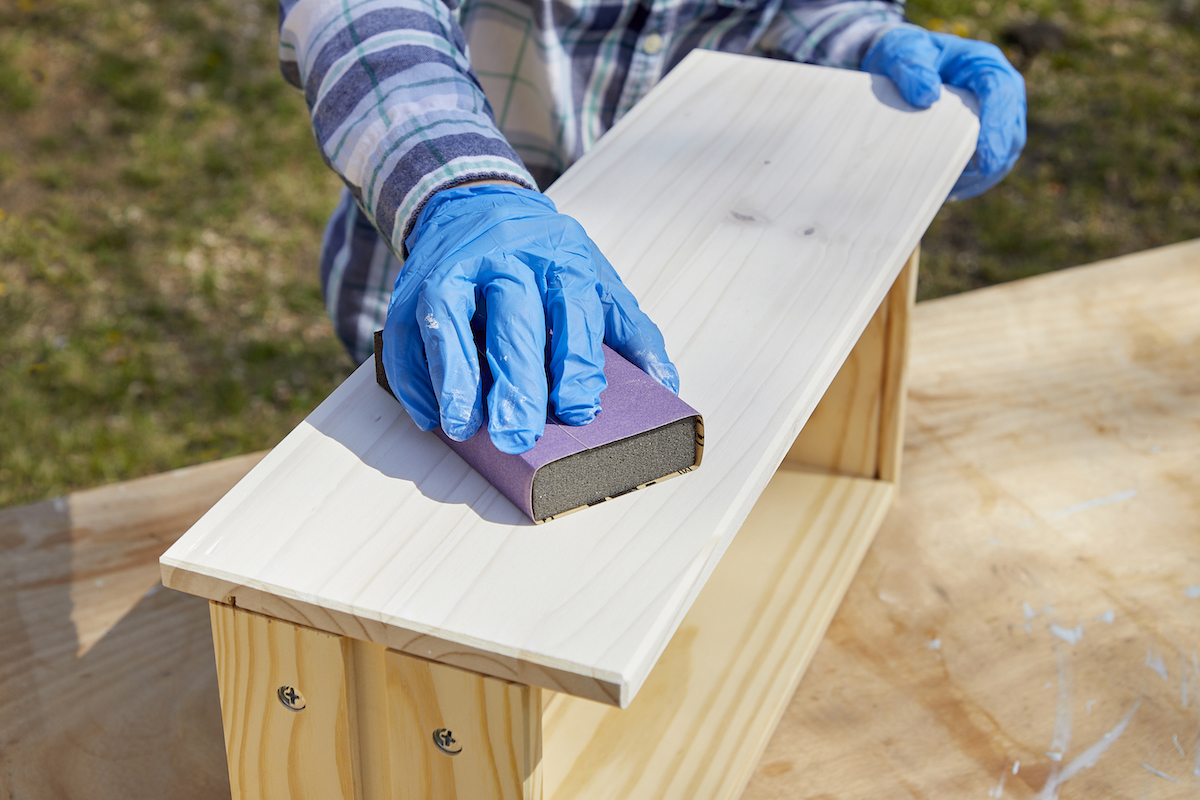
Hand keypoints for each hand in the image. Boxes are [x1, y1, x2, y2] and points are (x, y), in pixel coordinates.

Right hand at [382, 184, 678, 453]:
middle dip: (516, 380)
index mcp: (560, 257)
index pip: (572, 310)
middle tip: (518, 434)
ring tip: (463, 426)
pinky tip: (430, 414)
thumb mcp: (593, 278)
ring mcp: (454, 267)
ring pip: (449, 319)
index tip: (578, 411)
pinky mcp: (411, 284)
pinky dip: (415, 375)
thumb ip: (628, 328)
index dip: (575, 364)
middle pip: (512, 317)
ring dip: (454, 376)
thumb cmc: (543, 256)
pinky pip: (406, 329)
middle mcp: (506, 257)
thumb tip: (665, 383)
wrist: (475, 202)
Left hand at [862, 25, 1025, 199]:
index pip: (1000, 94)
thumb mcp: (899, 53)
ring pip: (1007, 151)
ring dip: (984, 176)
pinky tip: (950, 190)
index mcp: (984, 65)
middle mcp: (1001, 89)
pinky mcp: (988, 135)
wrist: (900, 66)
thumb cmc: (903, 57)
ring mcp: (998, 114)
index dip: (996, 128)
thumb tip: (926, 95)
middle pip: (1011, 130)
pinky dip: (976, 180)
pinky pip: (993, 163)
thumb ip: (910, 67)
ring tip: (951, 190)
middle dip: (992, 162)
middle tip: (960, 186)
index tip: (986, 160)